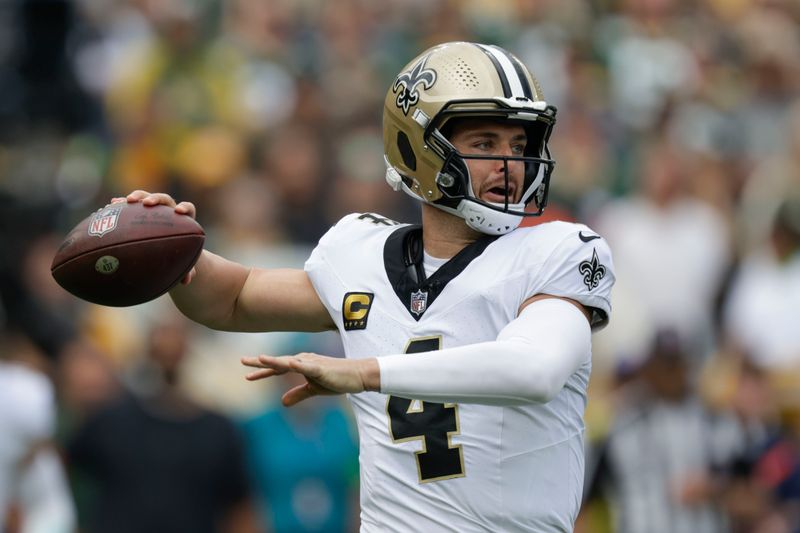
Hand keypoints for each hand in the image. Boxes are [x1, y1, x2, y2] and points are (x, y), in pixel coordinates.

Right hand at [111, 190, 197, 283]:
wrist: (168, 248)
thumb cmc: (179, 255)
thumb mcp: (184, 263)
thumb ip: (188, 270)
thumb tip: (187, 282)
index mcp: (183, 221)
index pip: (188, 208)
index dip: (184, 208)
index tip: (179, 212)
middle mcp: (169, 211)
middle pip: (164, 199)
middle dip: (155, 199)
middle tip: (147, 204)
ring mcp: (153, 209)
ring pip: (145, 197)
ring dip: (136, 197)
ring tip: (125, 201)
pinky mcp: (139, 211)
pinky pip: (129, 205)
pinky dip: (120, 205)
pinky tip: (108, 207)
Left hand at [241, 353, 379, 405]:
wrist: (357, 376)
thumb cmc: (336, 380)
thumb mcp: (314, 389)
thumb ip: (298, 394)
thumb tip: (282, 402)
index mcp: (300, 365)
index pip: (277, 369)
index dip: (262, 371)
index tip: (247, 375)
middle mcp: (303, 360)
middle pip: (278, 362)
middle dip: (260, 362)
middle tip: (242, 361)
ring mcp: (311, 363)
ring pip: (289, 362)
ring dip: (274, 361)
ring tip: (260, 359)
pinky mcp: (321, 368)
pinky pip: (307, 367)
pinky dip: (297, 365)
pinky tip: (289, 363)